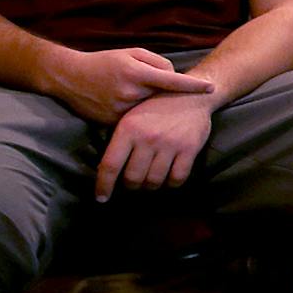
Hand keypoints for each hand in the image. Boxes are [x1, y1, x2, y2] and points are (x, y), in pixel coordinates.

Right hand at [42, 46, 214, 123]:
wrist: (69, 78)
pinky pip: (136, 122)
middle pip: (162, 97)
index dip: (193, 86)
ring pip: (150, 111)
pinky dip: (139, 116)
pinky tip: (126, 106)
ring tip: (134, 95)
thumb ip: (156, 62)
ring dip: (151, 106)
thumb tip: (175, 76)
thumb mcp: (130, 53)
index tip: (211, 88)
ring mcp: (122, 111)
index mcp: (136, 72)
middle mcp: (131, 93)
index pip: (172, 81)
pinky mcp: (114, 124)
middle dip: (165, 94)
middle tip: (157, 89)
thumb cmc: (104, 62)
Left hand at [95, 92, 215, 201]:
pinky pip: (177, 178)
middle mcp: (147, 137)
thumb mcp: (132, 117)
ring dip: (150, 186)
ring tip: (150, 180)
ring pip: (154, 181)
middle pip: (133, 178)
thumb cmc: (156, 107)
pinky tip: (168, 179)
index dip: (103, 186)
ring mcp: (170, 143)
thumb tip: (106, 171)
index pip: (110, 165)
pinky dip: (171, 184)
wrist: (191, 94)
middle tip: (133, 182)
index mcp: (128, 128)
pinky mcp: (189, 148)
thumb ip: (120, 141)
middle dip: (131, 185)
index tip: (101, 198)